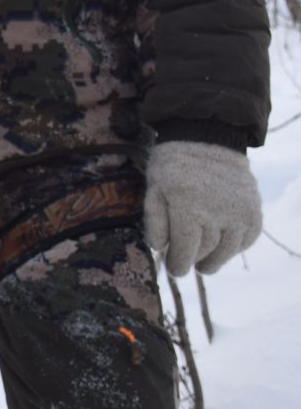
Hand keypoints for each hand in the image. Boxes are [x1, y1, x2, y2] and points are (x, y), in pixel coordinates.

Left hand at [144, 141, 261, 275]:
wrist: (207, 138)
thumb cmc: (173, 165)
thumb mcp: (153, 187)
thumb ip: (155, 219)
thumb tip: (159, 248)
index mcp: (187, 205)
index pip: (185, 248)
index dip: (178, 264)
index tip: (174, 270)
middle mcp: (217, 211)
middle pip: (206, 250)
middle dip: (193, 261)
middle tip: (185, 266)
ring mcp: (239, 212)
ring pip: (228, 249)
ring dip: (215, 260)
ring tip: (204, 265)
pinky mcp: (254, 211)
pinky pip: (247, 239)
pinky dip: (235, 247)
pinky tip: (223, 247)